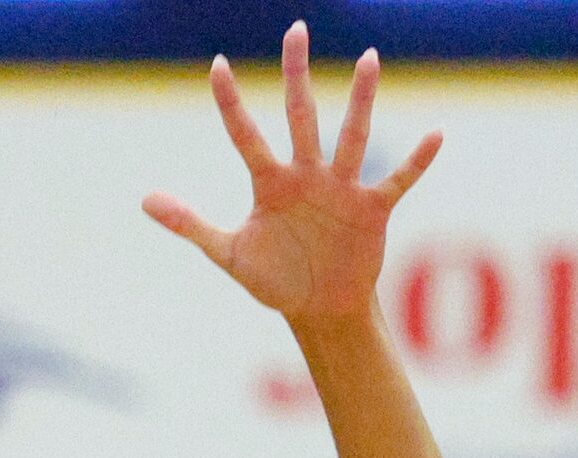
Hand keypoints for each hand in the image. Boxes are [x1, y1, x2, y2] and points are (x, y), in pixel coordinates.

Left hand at [143, 22, 441, 327]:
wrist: (319, 308)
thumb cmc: (276, 277)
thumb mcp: (228, 253)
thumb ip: (189, 224)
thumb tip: (143, 200)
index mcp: (270, 184)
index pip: (245, 135)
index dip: (230, 103)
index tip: (216, 65)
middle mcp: (306, 176)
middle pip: (300, 116)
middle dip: (295, 75)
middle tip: (295, 29)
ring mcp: (341, 188)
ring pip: (351, 136)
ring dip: (359, 100)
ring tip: (367, 58)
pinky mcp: (372, 209)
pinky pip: (397, 179)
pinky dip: (417, 160)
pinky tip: (434, 134)